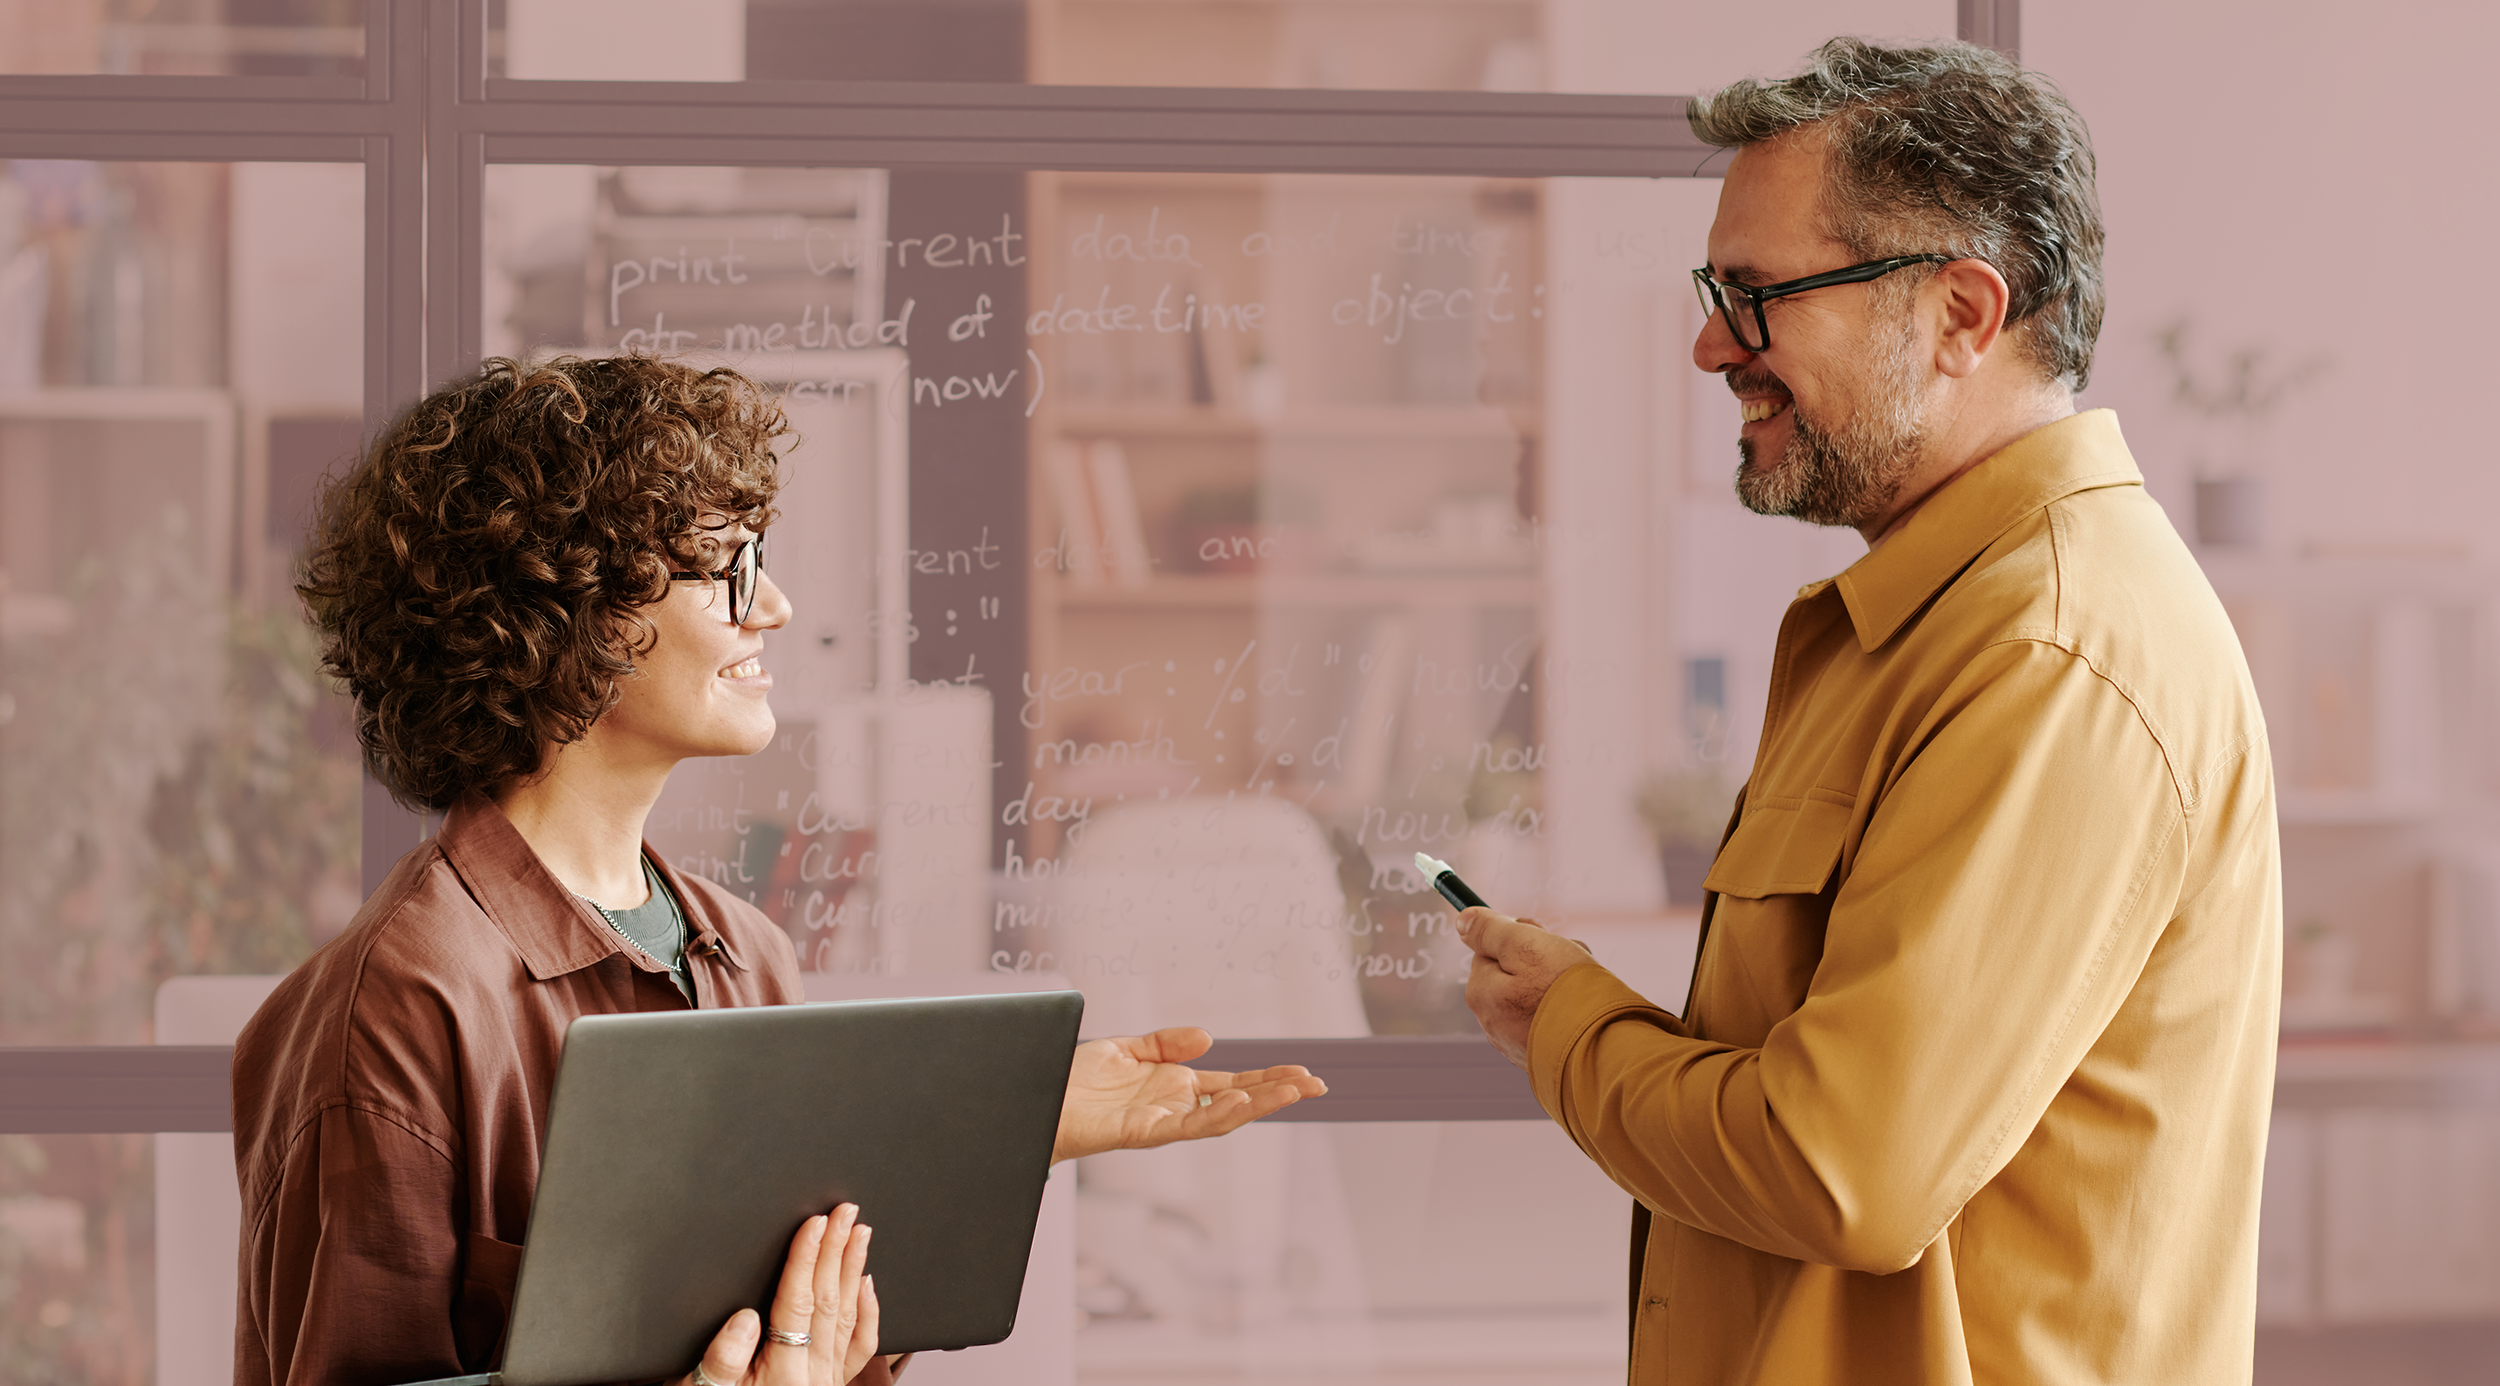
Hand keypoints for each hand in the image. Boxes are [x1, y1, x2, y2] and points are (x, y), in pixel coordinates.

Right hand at [680, 1203, 895, 1385]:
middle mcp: (813, 1377)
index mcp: (781, 1374)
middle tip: (845, 1212)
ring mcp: (827, 1382)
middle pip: (828, 1302)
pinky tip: (867, 1283)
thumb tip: (744, 1319)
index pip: (797, 1303)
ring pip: (847, 1316)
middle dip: (836, 1251)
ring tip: (859, 1232)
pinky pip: (859, 1345)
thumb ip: (721, 1360)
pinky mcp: (831, 1385)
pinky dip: (866, 1310)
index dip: (806, 1259)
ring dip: (854, 1269)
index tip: (816, 1223)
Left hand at [1052, 1027, 1328, 1162]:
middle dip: (1277, 1095)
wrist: (1036, 1100)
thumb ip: (1166, 1043)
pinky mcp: (1143, 1132)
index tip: (1304, 1074)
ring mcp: (1163, 1121)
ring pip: (1222, 1117)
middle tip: (1317, 1086)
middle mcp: (1175, 1106)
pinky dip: (1216, 1115)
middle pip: (1239, 1100)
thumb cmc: (1073, 1081)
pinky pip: (1187, 1125)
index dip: (1268, 1079)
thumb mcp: (1125, 1048)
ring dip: (1258, 1105)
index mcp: (1175, 1086)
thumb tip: (1208, 1038)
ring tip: (1290, 1092)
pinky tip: (1238, 1101)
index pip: (1234, 1082)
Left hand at [1458, 908, 1595, 1069]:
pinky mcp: (1540, 1054)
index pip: (1491, 948)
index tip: (1544, 938)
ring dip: (1558, 982)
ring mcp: (1515, 1042)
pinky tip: (1584, 1010)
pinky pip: (1549, 1019)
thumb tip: (1464, 919)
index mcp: (1481, 992)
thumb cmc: (1566, 992)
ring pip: (1535, 994)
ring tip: (1583, 987)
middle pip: (1513, 971)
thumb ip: (1491, 931)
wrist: (1603, 1048)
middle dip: (1542, 959)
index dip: (1520, 936)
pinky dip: (1566, 1009)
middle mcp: (1491, 1020)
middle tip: (1568, 960)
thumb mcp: (1526, 945)